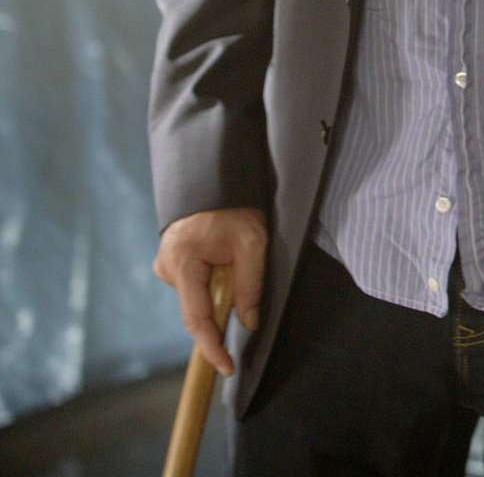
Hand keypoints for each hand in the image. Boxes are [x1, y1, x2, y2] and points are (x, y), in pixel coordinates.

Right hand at [153, 207, 266, 376]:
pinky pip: (193, 286)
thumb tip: (249, 323)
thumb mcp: (252, 243)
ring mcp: (166, 264)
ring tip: (231, 258)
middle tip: (240, 277)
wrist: (215, 180)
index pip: (196, 318)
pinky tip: (220, 261)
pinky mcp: (171, 262)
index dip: (212, 347)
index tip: (226, 368)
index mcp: (183, 262)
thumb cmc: (234, 208)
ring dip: (216, 292)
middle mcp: (167, 266)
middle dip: (220, 309)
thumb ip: (250, 284)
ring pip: (195, 298)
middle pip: (195, 310)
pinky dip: (209, 284)